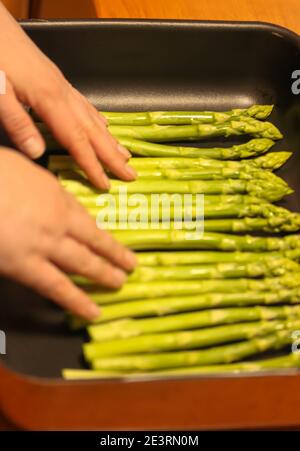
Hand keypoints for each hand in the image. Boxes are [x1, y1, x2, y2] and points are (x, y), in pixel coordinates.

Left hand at [0, 3, 135, 189]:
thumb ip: (18, 123)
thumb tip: (38, 153)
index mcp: (49, 100)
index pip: (77, 140)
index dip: (92, 165)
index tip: (105, 183)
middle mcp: (63, 94)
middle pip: (94, 131)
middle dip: (113, 156)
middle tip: (131, 174)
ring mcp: (63, 86)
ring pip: (94, 118)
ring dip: (111, 140)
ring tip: (125, 156)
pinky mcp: (58, 81)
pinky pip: (86, 104)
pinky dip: (98, 119)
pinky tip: (104, 125)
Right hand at [0, 149, 136, 318]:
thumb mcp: (18, 165)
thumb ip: (34, 181)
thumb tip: (38, 188)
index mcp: (53, 193)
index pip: (81, 212)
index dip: (96, 227)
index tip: (105, 235)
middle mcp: (57, 220)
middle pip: (93, 238)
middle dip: (113, 252)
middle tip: (131, 264)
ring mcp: (46, 244)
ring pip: (83, 262)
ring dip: (105, 273)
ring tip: (120, 282)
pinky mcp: (26, 267)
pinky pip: (57, 287)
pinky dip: (77, 301)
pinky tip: (93, 312)